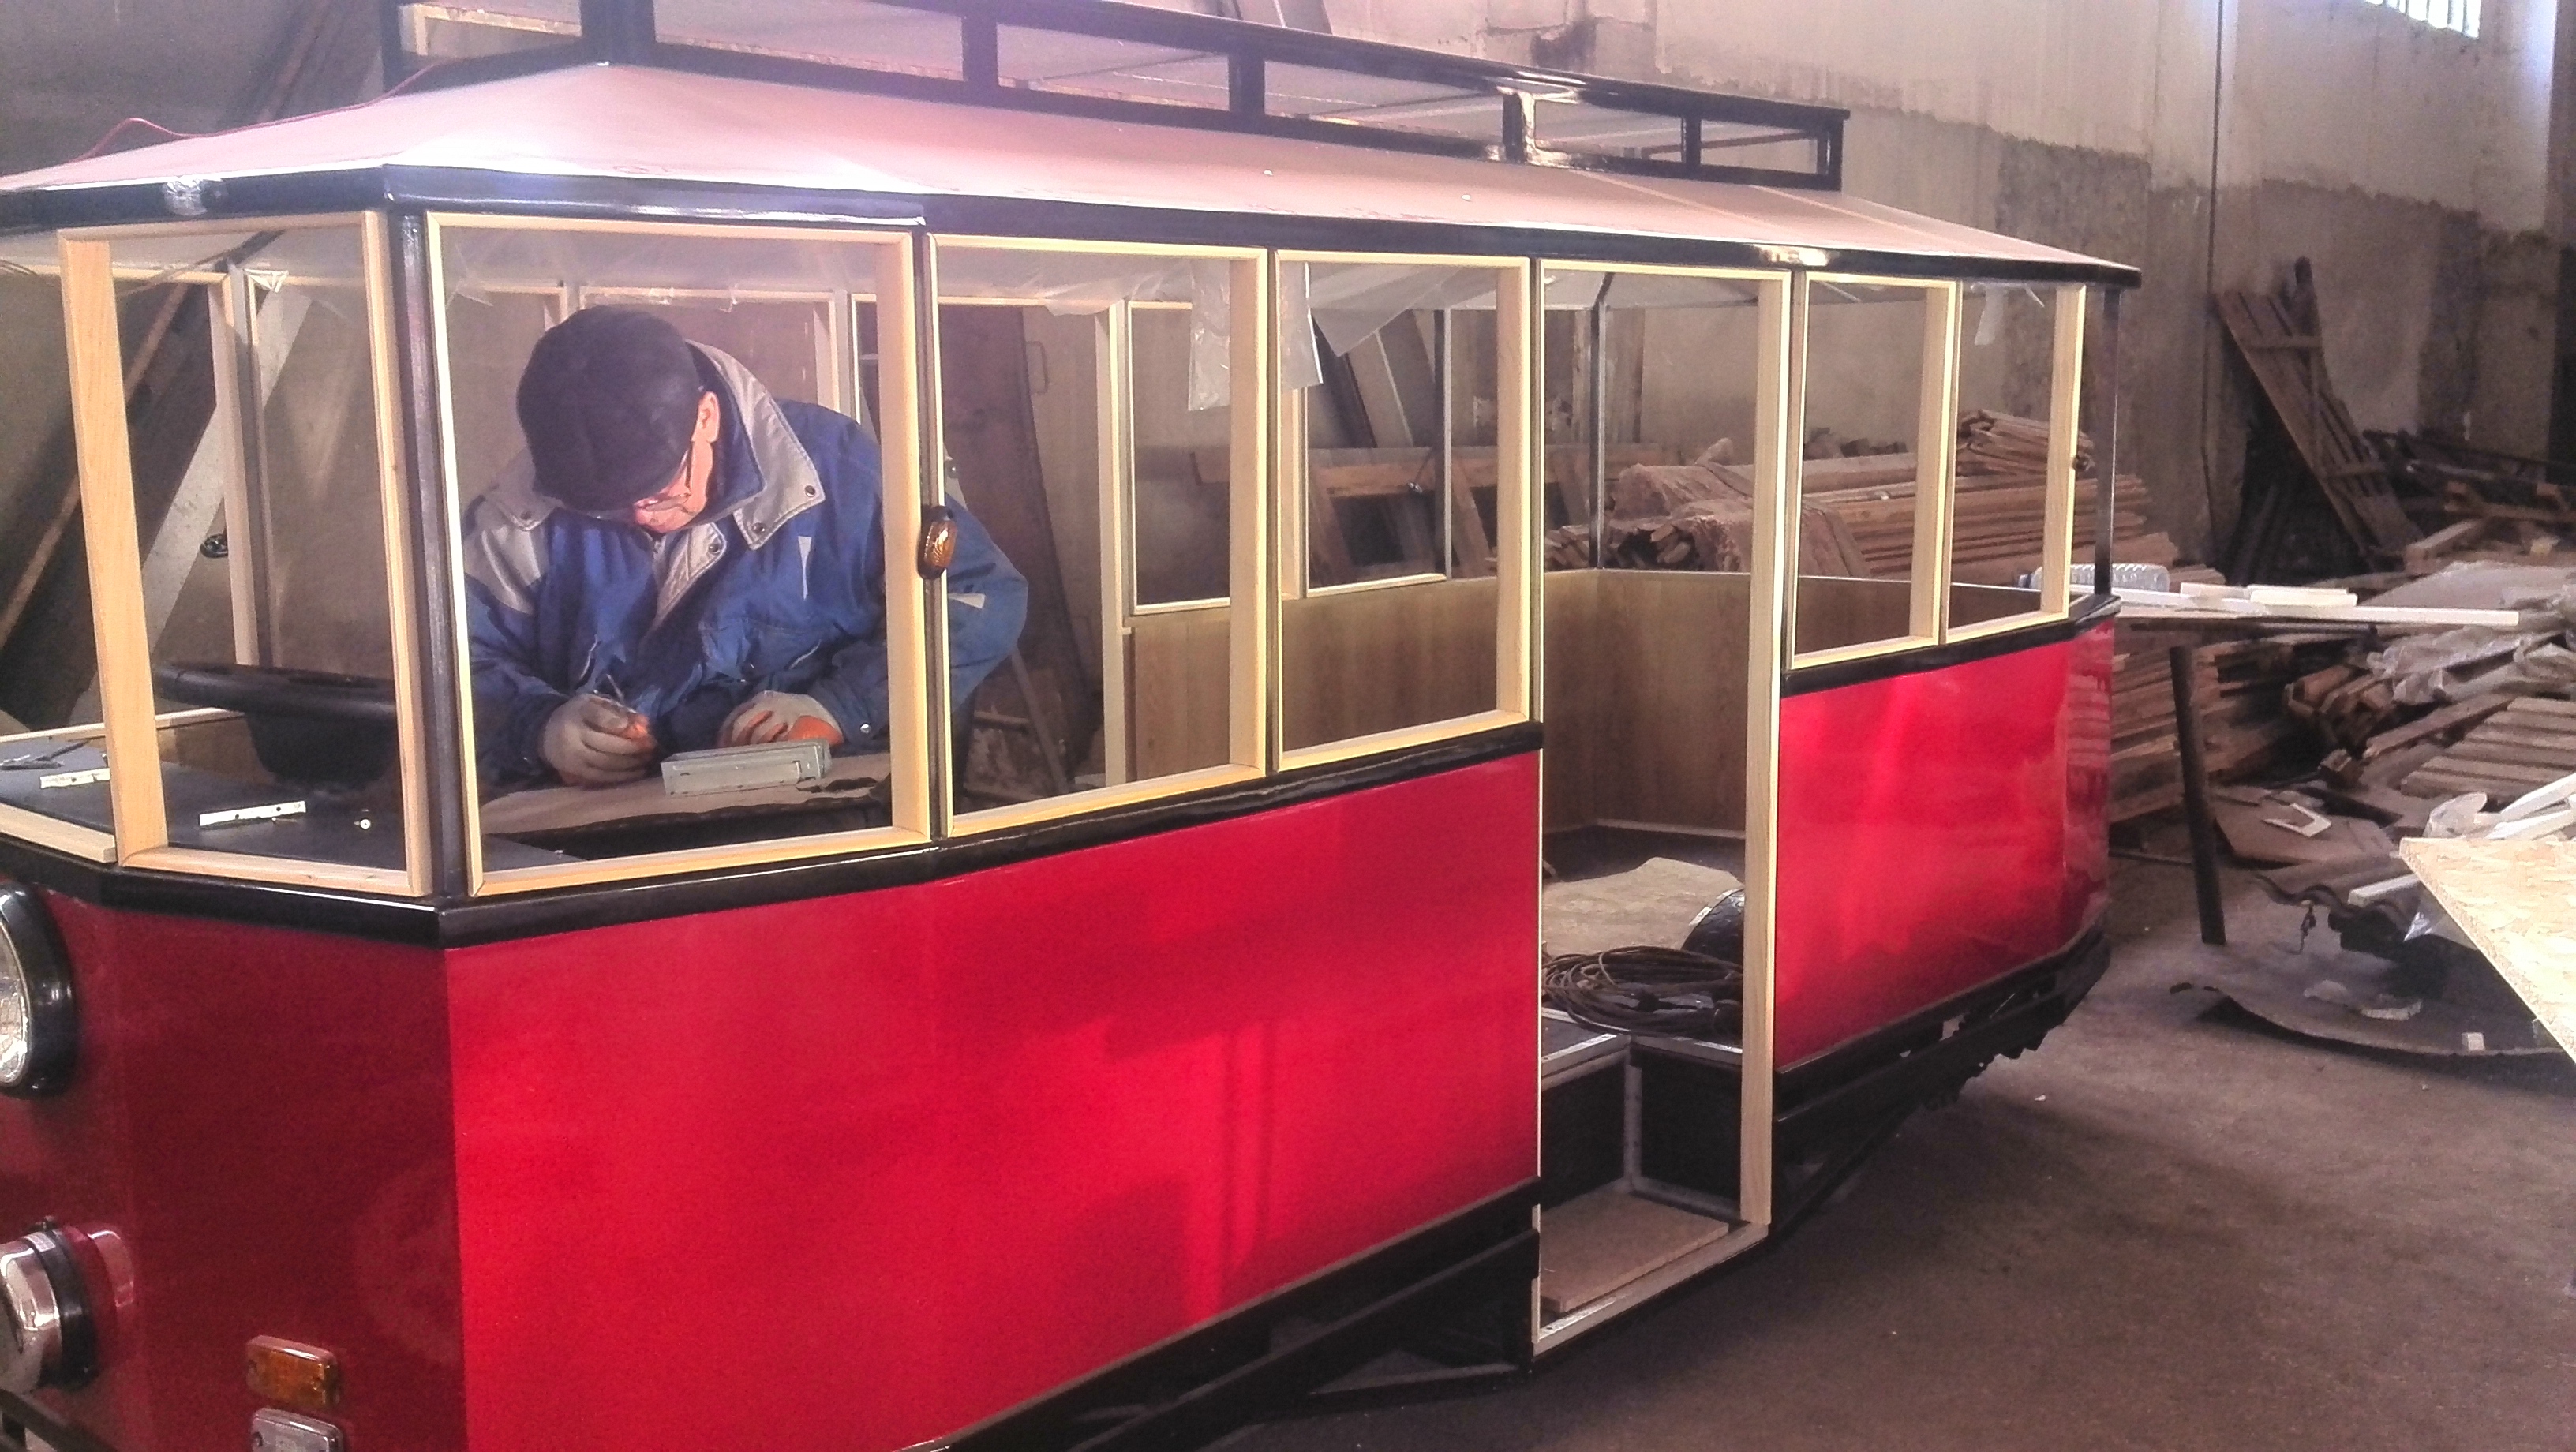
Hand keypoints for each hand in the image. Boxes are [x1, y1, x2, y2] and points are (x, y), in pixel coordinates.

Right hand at [540, 694, 655, 786]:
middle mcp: (573, 736)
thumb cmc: (577, 715)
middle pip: (607, 745)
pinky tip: (636, 773)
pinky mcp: (575, 772)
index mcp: (577, 713)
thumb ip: (613, 709)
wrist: (545, 732)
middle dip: (633, 747)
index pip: (597, 715)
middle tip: (652, 746)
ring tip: (647, 760)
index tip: (639, 727)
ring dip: (630, 764)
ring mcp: (573, 757)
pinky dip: (620, 776)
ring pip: (606, 763)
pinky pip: (601, 777)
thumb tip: (641, 722)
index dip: (618, 722)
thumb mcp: (590, 703)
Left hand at [719, 692, 842, 747]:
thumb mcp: (773, 707)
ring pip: (759, 735)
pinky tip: (770, 759)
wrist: (826, 708)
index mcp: (760, 699)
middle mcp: (768, 704)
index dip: (725, 734)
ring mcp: (783, 713)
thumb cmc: (793, 711)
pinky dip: (772, 751)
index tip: (721, 749)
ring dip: (753, 750)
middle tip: (733, 758)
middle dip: (736, 743)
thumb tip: (730, 738)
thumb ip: (755, 716)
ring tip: (750, 761)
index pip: (735, 716)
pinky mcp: (796, 724)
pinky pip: (779, 741)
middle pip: (743, 724)